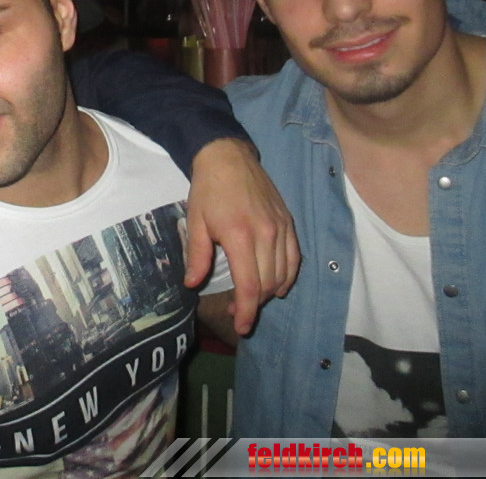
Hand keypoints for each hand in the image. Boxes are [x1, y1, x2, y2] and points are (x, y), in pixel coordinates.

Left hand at [184, 138, 298, 335]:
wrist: (228, 157)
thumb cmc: (208, 190)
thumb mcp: (195, 222)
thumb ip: (197, 256)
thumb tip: (191, 284)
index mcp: (240, 236)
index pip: (250, 286)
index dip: (247, 311)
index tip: (241, 327)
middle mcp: (266, 234)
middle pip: (269, 284)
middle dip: (255, 305)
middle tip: (236, 311)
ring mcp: (281, 228)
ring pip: (284, 274)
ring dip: (270, 293)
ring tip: (252, 298)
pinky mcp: (288, 222)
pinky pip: (294, 258)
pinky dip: (288, 276)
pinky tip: (277, 285)